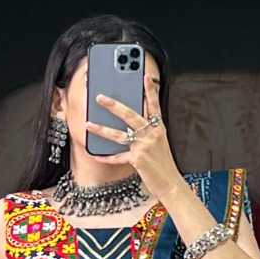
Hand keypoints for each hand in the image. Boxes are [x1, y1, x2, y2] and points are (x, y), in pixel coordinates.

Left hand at [88, 72, 180, 198]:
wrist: (171, 183)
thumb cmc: (163, 164)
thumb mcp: (159, 143)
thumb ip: (148, 132)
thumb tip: (130, 125)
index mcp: (158, 128)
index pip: (154, 105)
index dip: (150, 90)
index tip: (144, 75)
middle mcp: (151, 134)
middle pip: (130, 115)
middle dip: (113, 105)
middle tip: (99, 97)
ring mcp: (144, 147)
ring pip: (119, 135)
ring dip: (101, 129)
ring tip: (88, 123)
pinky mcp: (138, 160)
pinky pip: (118, 157)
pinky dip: (106, 157)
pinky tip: (95, 154)